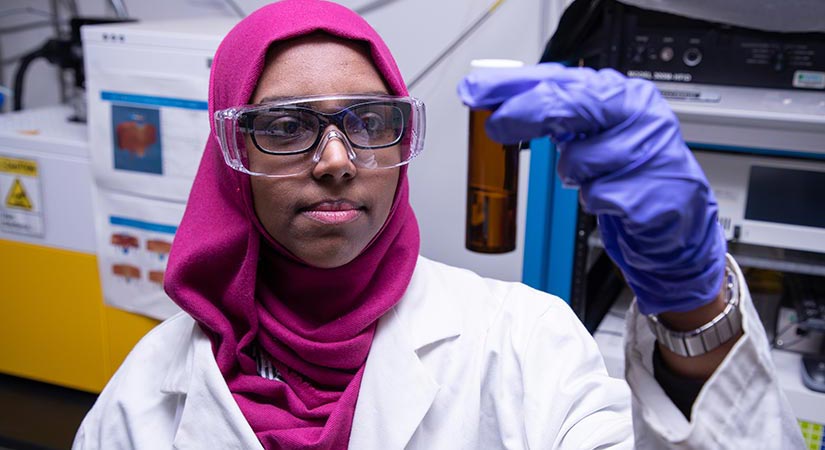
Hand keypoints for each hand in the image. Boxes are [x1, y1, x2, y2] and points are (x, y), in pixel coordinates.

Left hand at [457, 63, 726, 314]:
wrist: (675, 213)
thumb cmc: (627, 167)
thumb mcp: (589, 131)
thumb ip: (548, 112)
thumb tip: (493, 105)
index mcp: (620, 93)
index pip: (559, 79)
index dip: (512, 85)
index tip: (475, 92)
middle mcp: (638, 114)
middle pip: (569, 105)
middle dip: (525, 115)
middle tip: (497, 127)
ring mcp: (649, 151)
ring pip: (577, 160)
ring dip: (574, 175)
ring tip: (594, 175)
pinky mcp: (652, 193)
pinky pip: (595, 197)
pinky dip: (594, 200)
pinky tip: (613, 196)